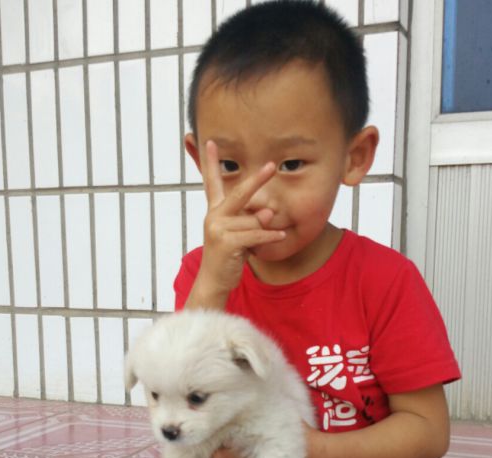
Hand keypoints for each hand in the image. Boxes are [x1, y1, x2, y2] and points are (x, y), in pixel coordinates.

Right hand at [190, 141, 285, 304]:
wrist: (215, 280)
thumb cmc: (229, 256)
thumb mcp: (241, 234)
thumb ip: (252, 219)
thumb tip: (267, 212)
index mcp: (214, 211)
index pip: (212, 183)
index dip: (211, 162)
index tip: (211, 142)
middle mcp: (213, 216)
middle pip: (239, 193)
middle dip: (257, 180)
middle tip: (272, 166)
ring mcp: (217, 228)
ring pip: (253, 221)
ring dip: (262, 231)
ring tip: (255, 244)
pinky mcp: (226, 242)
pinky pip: (256, 233)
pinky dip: (270, 236)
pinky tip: (280, 236)